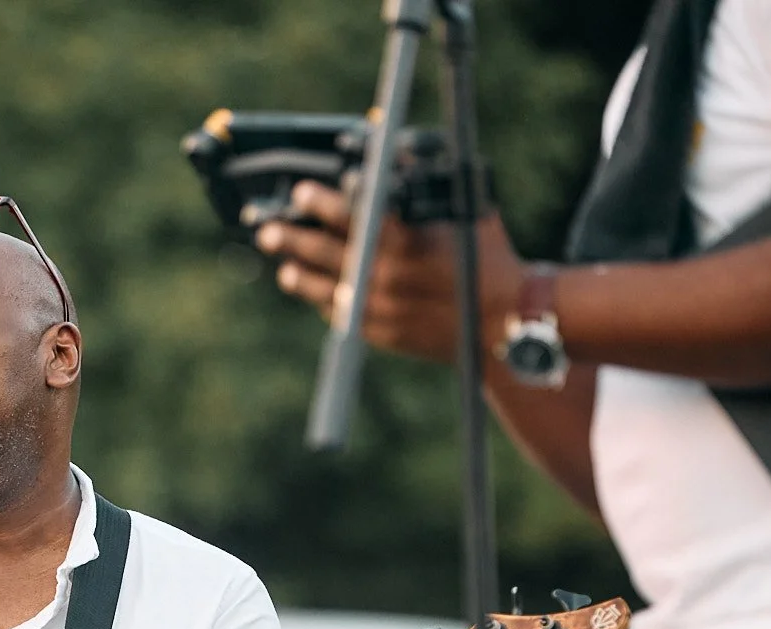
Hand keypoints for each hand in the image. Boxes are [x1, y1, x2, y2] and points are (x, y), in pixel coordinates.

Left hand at [255, 180, 524, 365]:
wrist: (503, 320)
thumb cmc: (485, 256)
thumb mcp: (462, 209)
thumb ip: (422, 181)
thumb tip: (390, 152)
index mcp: (403, 238)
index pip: (349, 213)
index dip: (320, 201)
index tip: (301, 191)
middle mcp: (384, 273)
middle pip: (323, 251)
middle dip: (291, 237)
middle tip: (267, 228)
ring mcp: (378, 306)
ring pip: (323, 288)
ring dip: (297, 273)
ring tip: (283, 265)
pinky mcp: (379, 332)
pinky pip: (341, 314)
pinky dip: (325, 300)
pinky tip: (313, 291)